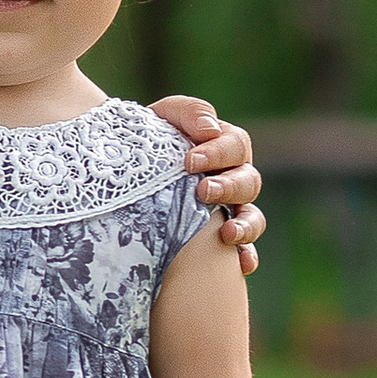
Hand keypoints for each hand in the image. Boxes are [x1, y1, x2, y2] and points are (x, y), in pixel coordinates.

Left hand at [151, 94, 263, 272]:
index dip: (218, 153)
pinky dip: (246, 256)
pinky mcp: (220, 238)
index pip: (236, 146)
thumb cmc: (149, 138)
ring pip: (253, 216)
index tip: (190, 161)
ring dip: (245, 225)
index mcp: (225, 146)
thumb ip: (189, 113)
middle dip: (228, 187)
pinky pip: (243, 249)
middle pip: (249, 181)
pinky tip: (241, 265)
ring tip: (226, 232)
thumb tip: (210, 129)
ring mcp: (231, 210)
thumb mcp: (164, 117)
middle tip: (202, 191)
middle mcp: (234, 178)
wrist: (123, 171)